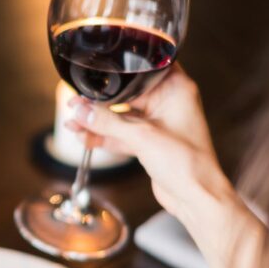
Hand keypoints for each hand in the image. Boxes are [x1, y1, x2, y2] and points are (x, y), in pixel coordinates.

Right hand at [67, 64, 267, 267]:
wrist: (196, 197)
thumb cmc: (186, 163)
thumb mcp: (142, 137)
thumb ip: (107, 123)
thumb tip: (80, 110)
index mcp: (176, 89)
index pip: (143, 70)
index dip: (119, 70)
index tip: (97, 71)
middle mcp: (168, 102)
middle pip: (127, 94)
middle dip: (100, 102)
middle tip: (76, 103)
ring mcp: (158, 123)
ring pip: (121, 117)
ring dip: (97, 121)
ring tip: (73, 121)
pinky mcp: (150, 142)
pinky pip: (122, 134)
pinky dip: (104, 136)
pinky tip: (84, 137)